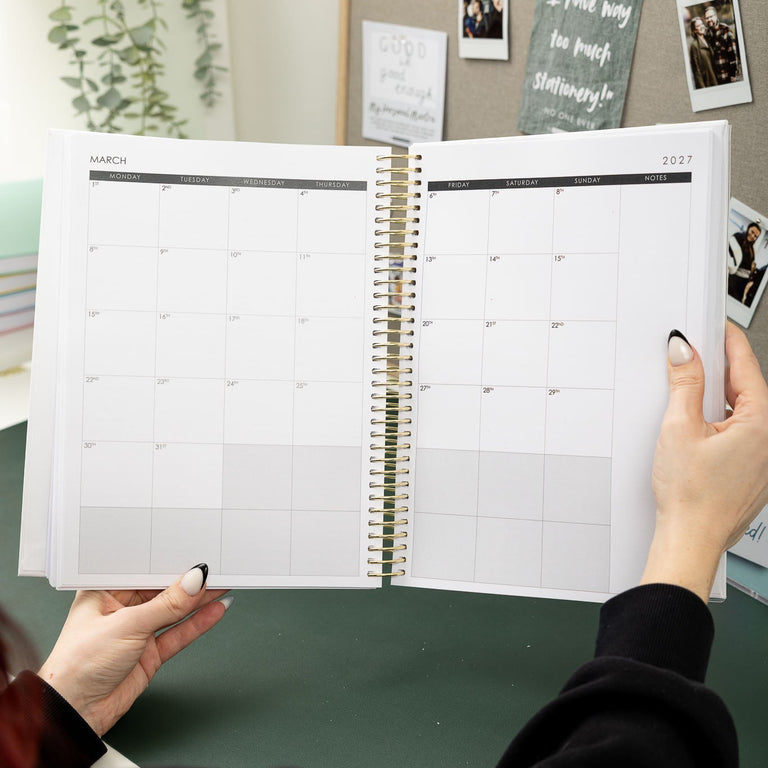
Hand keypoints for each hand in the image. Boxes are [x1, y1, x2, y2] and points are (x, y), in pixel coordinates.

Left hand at [38, 564, 229, 735]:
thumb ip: (166, 605)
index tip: (194, 555)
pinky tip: (215, 610)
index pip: (144, 571)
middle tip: (215, 568)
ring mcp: (137, 632)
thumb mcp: (126, 625)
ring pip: (174, 611)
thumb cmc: (77, 666)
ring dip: (198, 600)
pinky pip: (178, 634)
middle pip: (162, 590)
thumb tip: (194, 582)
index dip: (169, 562)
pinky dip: (198, 623)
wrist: (75, 714)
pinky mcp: (150, 653)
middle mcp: (121, 609)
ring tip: (223, 585)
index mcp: (104, 592)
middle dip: (188, 581)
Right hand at [642, 324, 767, 600]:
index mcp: (762, 424)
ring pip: (743, 411)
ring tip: (690, 389)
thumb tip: (684, 351)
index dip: (728, 342)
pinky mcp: (752, 471)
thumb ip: (684, 385)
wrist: (690, 540)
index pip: (747, 367)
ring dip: (718, 396)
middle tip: (696, 352)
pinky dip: (720, 420)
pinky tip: (697, 423)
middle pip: (747, 388)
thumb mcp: (679, 428)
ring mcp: (764, 458)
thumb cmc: (691, 497)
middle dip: (721, 368)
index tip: (715, 325)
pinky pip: (740, 433)